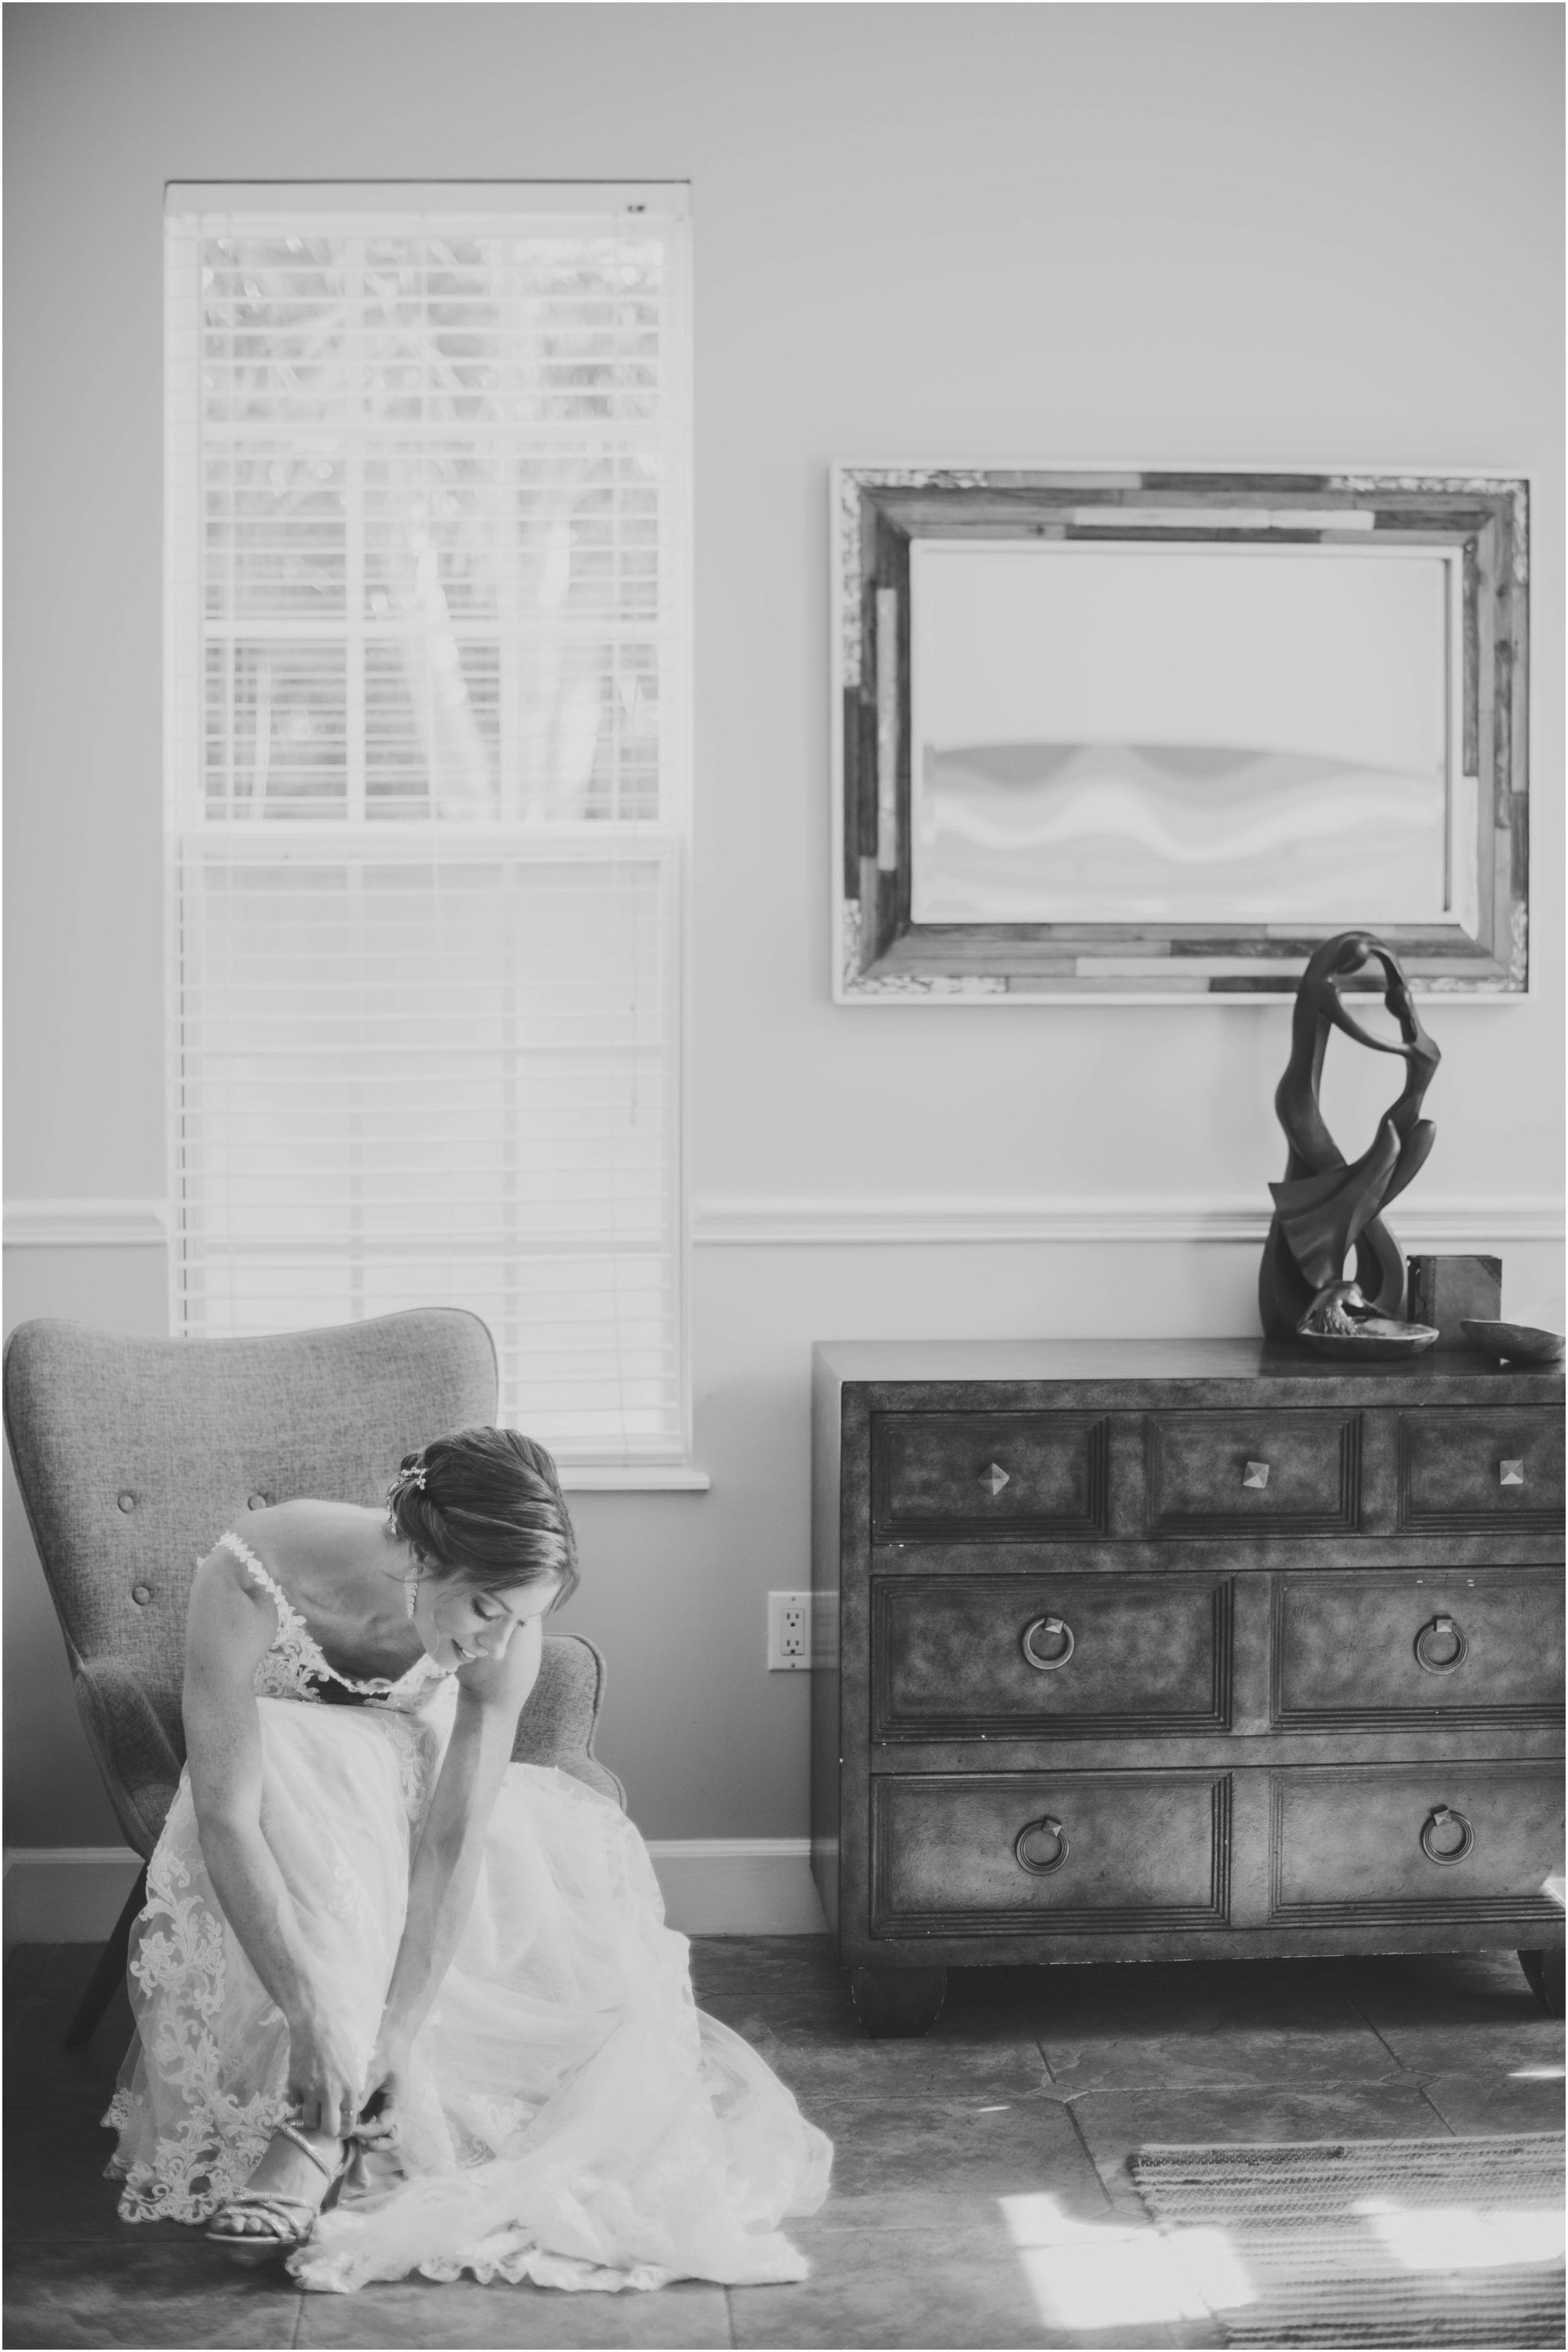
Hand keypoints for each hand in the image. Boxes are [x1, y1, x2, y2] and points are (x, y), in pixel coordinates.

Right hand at [283, 2002, 362, 2141]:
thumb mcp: (351, 2067)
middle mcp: (331, 2094)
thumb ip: (349, 2090)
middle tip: (326, 2123)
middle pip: (328, 2131)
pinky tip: (302, 2087)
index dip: (345, 2130)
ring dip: (311, 2117)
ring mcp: (310, 2091)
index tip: (341, 2128)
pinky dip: (298, 2099)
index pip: (349, 2124)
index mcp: (349, 2089)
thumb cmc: (338, 2042)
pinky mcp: (294, 2085)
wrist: (314, 2026)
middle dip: (327, 2131)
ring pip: (309, 2121)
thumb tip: (345, 2110)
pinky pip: (295, 2103)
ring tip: (313, 2107)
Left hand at [354, 2032, 411, 2151]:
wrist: (391, 2037)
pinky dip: (360, 2127)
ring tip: (349, 2133)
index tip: (351, 2129)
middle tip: (355, 2137)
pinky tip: (346, 2122)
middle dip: (374, 2143)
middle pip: (390, 2139)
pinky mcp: (374, 2105)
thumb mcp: (373, 2072)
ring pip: (379, 2135)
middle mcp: (392, 2110)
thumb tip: (347, 2114)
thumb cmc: (385, 2052)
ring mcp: (384, 2109)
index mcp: (397, 2103)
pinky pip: (369, 2123)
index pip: (384, 2127)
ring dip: (367, 2138)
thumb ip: (362, 2094)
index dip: (368, 2132)